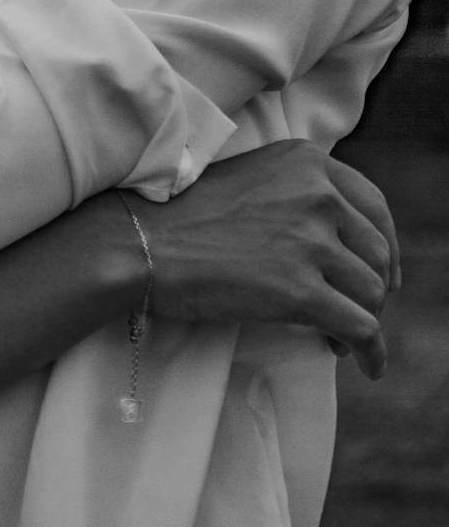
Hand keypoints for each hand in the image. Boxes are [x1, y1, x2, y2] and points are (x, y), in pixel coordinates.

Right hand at [119, 140, 398, 378]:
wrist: (141, 241)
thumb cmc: (181, 214)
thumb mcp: (250, 178)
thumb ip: (294, 192)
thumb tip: (332, 234)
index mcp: (305, 162)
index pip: (373, 205)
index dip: (384, 245)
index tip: (382, 271)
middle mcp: (317, 193)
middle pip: (377, 252)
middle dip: (374, 286)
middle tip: (358, 309)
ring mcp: (310, 241)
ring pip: (371, 292)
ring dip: (364, 318)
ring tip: (340, 336)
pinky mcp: (299, 291)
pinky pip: (361, 329)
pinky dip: (371, 352)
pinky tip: (365, 365)